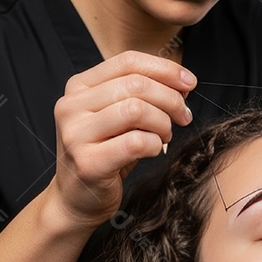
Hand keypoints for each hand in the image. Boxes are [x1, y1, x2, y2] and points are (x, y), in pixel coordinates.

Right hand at [49, 51, 195, 226]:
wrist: (75, 200)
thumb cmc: (104, 153)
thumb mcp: (119, 116)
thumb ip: (143, 94)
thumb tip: (183, 82)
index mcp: (78, 87)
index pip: (127, 61)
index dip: (165, 69)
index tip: (190, 82)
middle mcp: (71, 106)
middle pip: (135, 85)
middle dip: (170, 99)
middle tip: (183, 116)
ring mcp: (75, 134)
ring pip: (136, 110)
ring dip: (162, 123)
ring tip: (165, 135)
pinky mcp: (87, 163)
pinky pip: (136, 142)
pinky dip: (154, 144)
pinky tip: (154, 150)